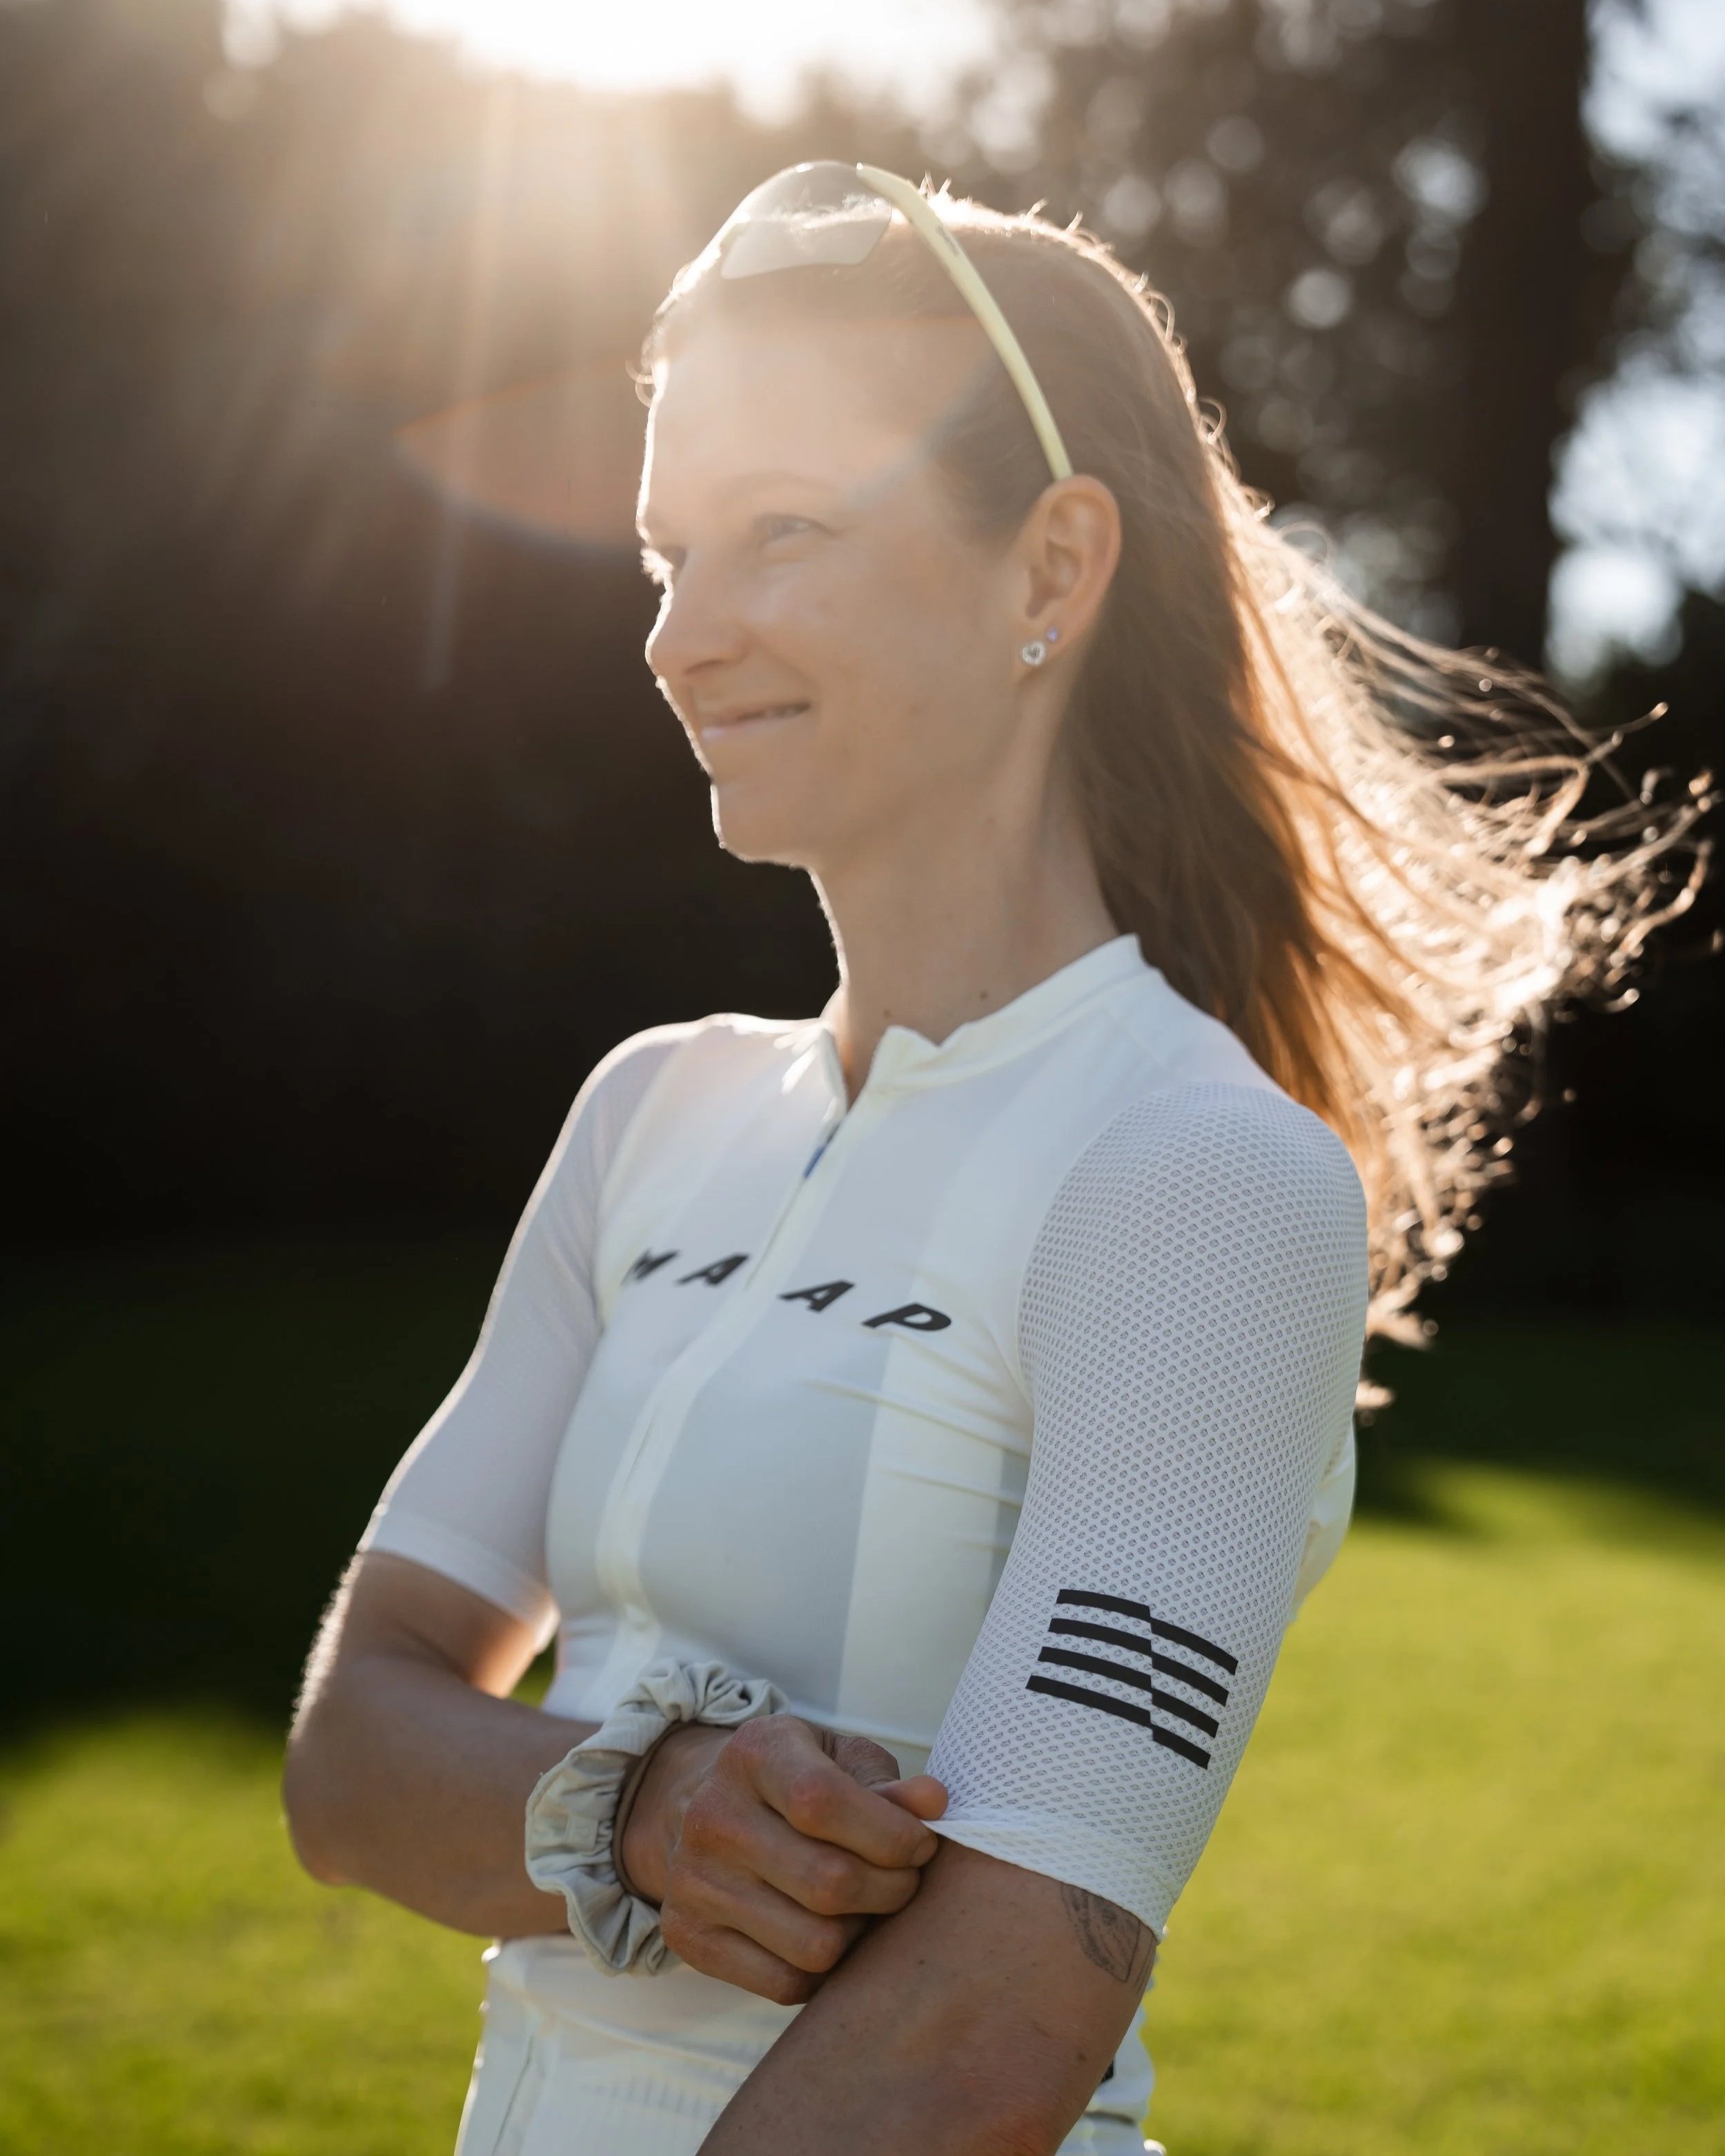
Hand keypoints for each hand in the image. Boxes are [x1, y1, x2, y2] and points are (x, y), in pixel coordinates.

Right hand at [619, 1715, 947, 2004]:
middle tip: (905, 1879)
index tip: (921, 1844)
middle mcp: (712, 1815)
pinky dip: (827, 1971)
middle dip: (892, 1888)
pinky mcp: (689, 1938)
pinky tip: (833, 1934)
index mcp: (753, 1753)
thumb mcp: (837, 1758)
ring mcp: (692, 1882)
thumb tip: (936, 1803)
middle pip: (828, 1883)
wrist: (698, 1803)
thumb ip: (886, 1785)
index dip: (891, 1834)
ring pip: (814, 1944)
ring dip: (863, 1934)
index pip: (821, 1801)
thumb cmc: (792, 1778)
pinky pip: (785, 1983)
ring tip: (868, 1906)